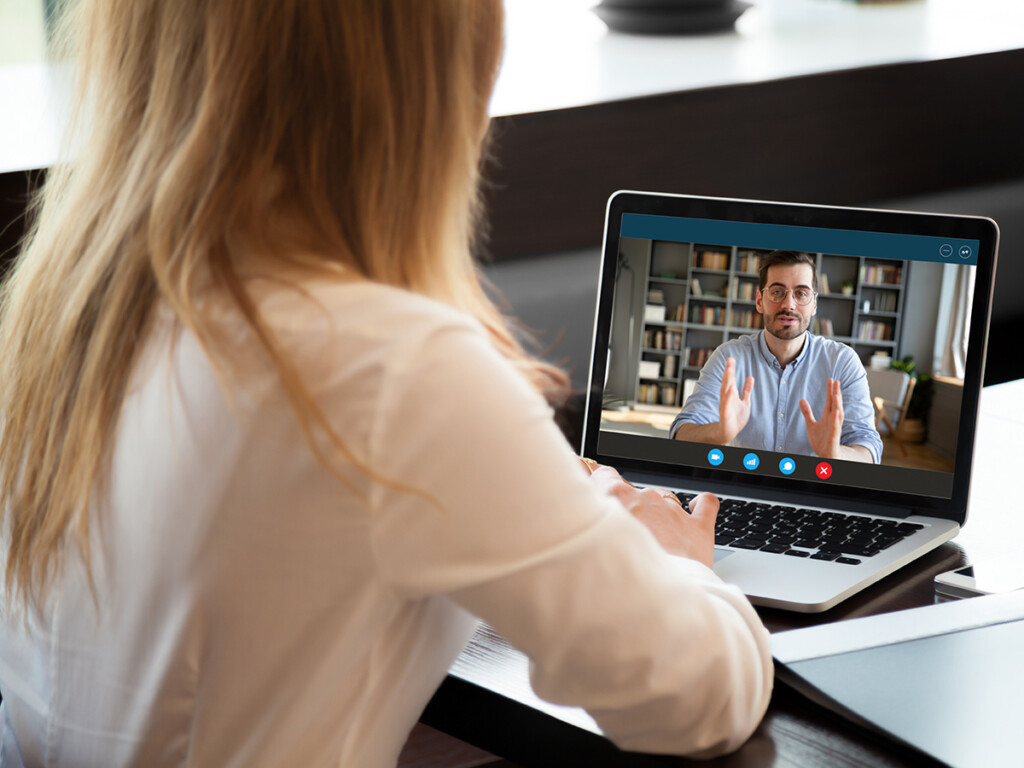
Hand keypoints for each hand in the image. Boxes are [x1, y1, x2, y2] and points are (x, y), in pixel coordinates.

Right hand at [589, 466, 717, 568]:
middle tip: (622, 532)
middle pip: (633, 491)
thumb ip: (588, 520)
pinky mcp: (697, 527)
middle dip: (628, 507)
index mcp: (616, 496)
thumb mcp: (590, 542)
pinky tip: (695, 507)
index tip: (594, 489)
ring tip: (652, 539)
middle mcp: (645, 498)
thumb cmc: (619, 575)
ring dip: (657, 513)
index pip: (602, 474)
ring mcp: (673, 511)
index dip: (598, 481)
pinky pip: (705, 504)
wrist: (656, 601)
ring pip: (664, 498)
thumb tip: (580, 514)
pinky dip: (700, 504)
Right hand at [719, 357, 753, 443]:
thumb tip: (750, 377)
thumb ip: (747, 390)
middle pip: (727, 382)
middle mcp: (727, 398)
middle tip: (730, 359)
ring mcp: (725, 405)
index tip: (731, 358)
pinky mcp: (725, 414)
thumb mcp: (745, 401)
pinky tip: (730, 390)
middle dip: (728, 371)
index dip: (731, 369)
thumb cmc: (736, 417)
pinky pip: (726, 405)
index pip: (731, 379)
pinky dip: (728, 398)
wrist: (729, 431)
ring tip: (729, 370)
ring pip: (726, 391)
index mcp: (731, 394)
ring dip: (727, 381)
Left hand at [800, 378, 843, 458]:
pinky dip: (836, 420)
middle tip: (836, 381)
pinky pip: (836, 428)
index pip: (830, 401)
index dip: (830, 390)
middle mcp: (833, 421)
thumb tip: (802, 399)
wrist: (825, 456)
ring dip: (837, 404)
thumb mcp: (811, 424)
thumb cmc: (821, 440)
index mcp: (828, 416)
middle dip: (835, 393)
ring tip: (836, 394)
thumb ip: (807, 412)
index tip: (831, 379)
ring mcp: (834, 428)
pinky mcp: (834, 438)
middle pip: (835, 404)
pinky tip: (837, 412)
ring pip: (837, 415)